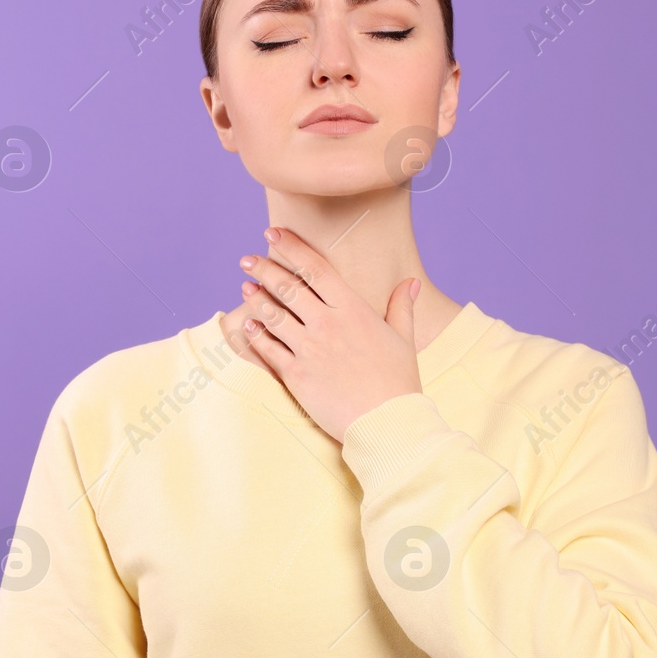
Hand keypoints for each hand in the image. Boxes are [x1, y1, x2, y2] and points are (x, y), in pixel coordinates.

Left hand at [238, 226, 422, 441]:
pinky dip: (255, 335)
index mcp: (353, 310)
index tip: (274, 234)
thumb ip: (402, 307)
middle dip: (264, 268)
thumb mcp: (403, 339)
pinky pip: (268, 350)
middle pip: (288, 287)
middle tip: (246, 259)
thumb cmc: (398, 382)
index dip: (291, 247)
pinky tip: (247, 325)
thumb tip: (411, 282)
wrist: (387, 423)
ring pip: (273, 316)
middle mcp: (328, 324)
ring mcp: (309, 350)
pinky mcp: (296, 376)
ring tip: (245, 287)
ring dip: (256, 299)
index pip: (315, 268)